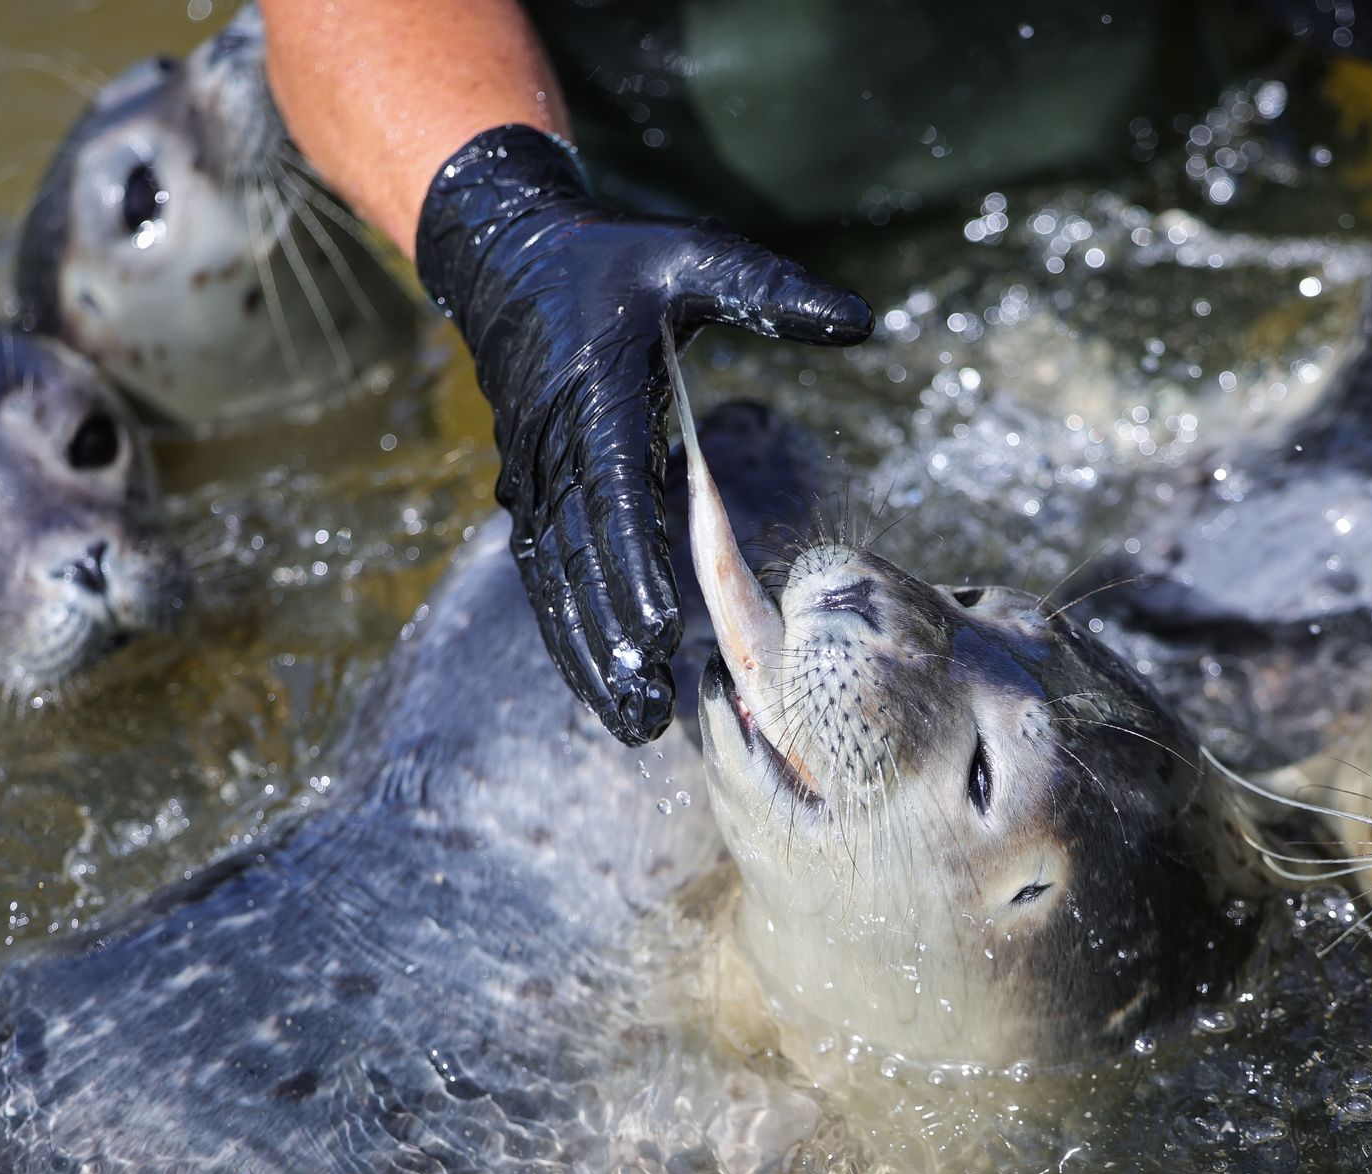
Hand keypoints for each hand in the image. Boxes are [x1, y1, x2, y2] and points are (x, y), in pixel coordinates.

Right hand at [416, 124, 871, 744]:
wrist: (507, 258)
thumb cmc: (614, 259)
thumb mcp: (695, 253)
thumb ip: (773, 289)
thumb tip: (863, 320)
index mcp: (596, 394)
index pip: (616, 495)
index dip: (636, 569)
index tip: (661, 633)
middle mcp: (555, 444)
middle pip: (583, 559)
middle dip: (615, 641)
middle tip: (651, 712)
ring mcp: (533, 472)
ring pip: (557, 578)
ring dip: (588, 652)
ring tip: (630, 720)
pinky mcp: (529, 489)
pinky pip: (544, 570)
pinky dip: (566, 627)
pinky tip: (594, 679)